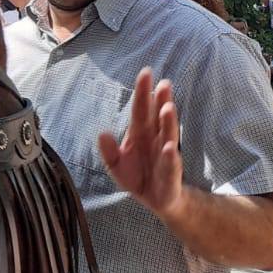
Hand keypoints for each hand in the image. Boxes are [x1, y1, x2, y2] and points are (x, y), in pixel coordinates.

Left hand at [98, 68, 183, 220]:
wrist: (156, 200)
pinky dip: (169, 156)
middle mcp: (155, 140)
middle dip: (160, 101)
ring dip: (167, 122)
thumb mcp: (116, 165)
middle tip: (163, 83)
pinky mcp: (171, 175)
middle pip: (157, 118)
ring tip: (167, 107)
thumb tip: (102, 133)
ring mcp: (165, 156)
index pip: (141, 110)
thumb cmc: (137, 176)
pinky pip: (170, 165)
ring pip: (167, 136)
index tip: (146, 72)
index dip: (142, 92)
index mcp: (140, 134)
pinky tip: (168, 147)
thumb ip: (108, 151)